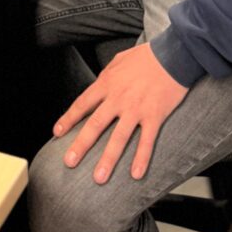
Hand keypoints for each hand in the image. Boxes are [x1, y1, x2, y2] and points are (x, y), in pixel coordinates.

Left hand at [53, 42, 187, 183]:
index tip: (57, 134)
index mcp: (108, 83)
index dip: (69, 119)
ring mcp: (137, 109)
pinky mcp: (155, 115)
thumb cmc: (146, 56)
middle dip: (81, 145)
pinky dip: (141, 158)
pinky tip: (136, 174)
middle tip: (69, 162)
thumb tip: (98, 83)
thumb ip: (107, 73)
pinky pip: (146, 140)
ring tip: (99, 178)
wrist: (173, 54)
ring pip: (119, 137)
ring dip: (108, 159)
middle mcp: (119, 98)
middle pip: (95, 124)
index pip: (83, 104)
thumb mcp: (120, 59)